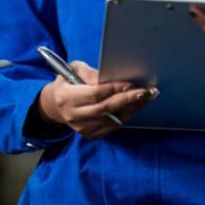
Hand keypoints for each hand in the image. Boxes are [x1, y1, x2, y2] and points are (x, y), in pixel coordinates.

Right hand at [37, 61, 153, 138]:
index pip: (95, 94)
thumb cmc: (69, 82)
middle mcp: (73, 115)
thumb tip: (108, 77)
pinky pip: (113, 126)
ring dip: (132, 108)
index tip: (131, 83)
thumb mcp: (74, 69)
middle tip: (147, 91)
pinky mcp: (90, 134)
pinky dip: (126, 115)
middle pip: (106, 108)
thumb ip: (89, 72)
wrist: (58, 105)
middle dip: (128, 99)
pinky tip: (136, 106)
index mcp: (66, 97)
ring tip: (146, 97)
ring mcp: (82, 128)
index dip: (114, 88)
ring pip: (112, 118)